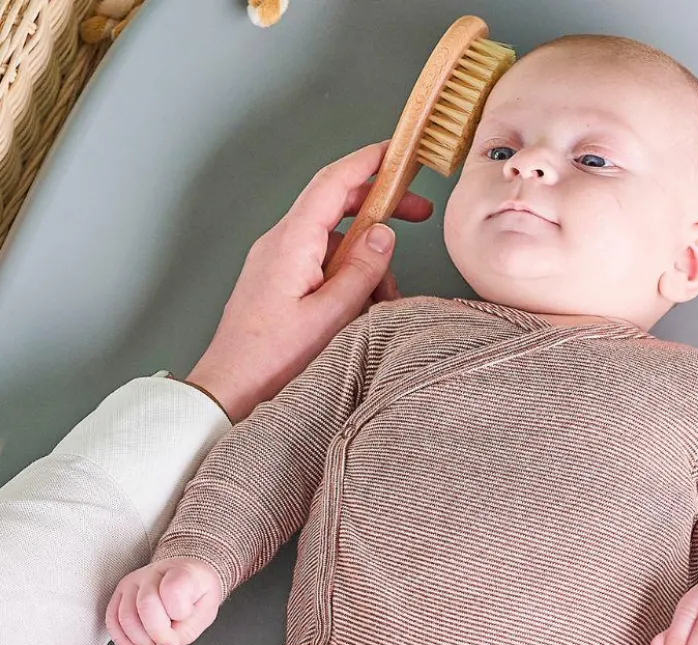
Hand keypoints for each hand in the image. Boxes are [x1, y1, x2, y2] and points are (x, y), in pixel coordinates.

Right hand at [105, 558, 222, 644]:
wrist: (188, 576)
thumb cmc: (198, 592)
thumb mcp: (207, 610)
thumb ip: (187, 629)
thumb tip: (165, 643)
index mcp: (181, 571)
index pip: (173, 590)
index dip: (179, 613)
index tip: (184, 622)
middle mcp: (153, 573)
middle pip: (146, 606)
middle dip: (158, 635)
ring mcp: (133, 582)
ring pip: (126, 617)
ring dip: (141, 641)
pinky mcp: (120, 593)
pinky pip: (112, 620)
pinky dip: (122, 641)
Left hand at [184, 142, 433, 421]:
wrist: (229, 389)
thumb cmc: (271, 360)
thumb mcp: (330, 317)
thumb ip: (362, 270)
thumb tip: (385, 233)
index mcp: (291, 242)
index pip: (333, 182)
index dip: (369, 161)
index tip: (400, 152)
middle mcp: (280, 242)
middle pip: (336, 205)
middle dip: (379, 209)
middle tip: (418, 215)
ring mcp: (277, 260)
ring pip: (335, 241)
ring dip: (367, 263)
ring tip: (383, 303)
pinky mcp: (278, 280)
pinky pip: (321, 264)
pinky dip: (347, 278)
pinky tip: (361, 311)